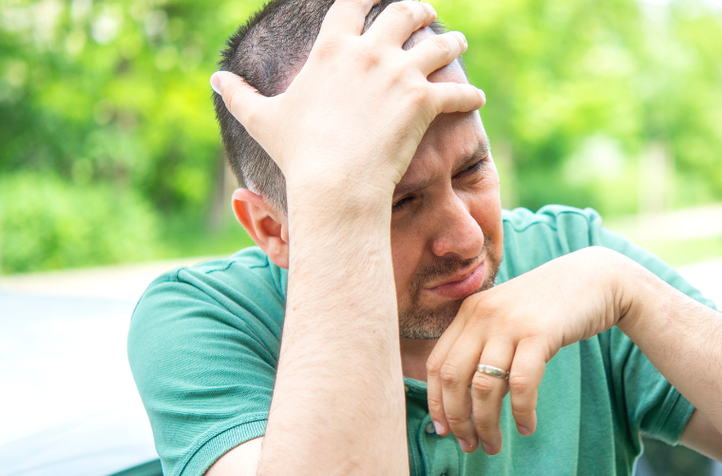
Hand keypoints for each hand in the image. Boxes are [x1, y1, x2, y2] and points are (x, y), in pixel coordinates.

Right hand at [210, 0, 484, 214]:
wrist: (335, 182)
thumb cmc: (298, 154)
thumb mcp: (263, 119)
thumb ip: (240, 95)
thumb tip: (214, 80)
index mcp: (333, 48)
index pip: (353, 4)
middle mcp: (369, 51)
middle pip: (403, 14)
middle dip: (418, 9)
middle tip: (427, 12)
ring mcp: (399, 73)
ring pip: (438, 45)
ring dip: (452, 42)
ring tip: (459, 42)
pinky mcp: (423, 101)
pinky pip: (456, 91)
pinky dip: (470, 94)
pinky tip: (478, 98)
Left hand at [425, 248, 638, 453]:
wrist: (596, 278)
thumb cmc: (551, 307)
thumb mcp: (508, 318)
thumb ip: (486, 346)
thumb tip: (470, 400)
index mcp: (470, 312)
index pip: (435, 363)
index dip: (436, 402)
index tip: (443, 429)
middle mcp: (483, 315)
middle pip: (453, 378)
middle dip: (457, 420)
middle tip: (468, 446)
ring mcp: (511, 323)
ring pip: (483, 386)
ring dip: (486, 424)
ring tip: (494, 445)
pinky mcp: (540, 333)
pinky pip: (521, 384)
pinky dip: (522, 412)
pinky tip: (526, 427)